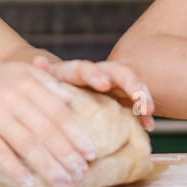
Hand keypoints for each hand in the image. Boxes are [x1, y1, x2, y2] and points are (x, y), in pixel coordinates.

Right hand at [0, 61, 100, 186]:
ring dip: (48, 166)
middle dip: (67, 154)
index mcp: (26, 81)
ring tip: (63, 182)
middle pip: (46, 130)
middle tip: (82, 173)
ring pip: (27, 144)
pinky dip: (16, 170)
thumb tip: (70, 100)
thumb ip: (44, 82)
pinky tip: (30, 185)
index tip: (91, 152)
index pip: (59, 111)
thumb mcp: (16, 72)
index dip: (77, 133)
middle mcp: (12, 95)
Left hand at [30, 55, 155, 130]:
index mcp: (78, 71)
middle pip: (119, 73)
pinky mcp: (120, 100)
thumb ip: (43, 73)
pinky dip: (143, 114)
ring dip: (143, 97)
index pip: (88, 69)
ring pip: (133, 86)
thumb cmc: (49, 85)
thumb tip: (38, 61)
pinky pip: (136, 105)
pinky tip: (148, 126)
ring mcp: (112, 87)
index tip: (103, 85)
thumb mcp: (44, 80)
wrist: (59, 86)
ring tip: (148, 112)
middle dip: (131, 84)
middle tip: (140, 98)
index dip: (95, 75)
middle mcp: (99, 75)